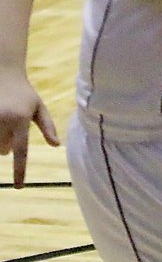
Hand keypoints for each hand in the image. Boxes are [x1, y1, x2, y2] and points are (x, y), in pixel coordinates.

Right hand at [0, 69, 59, 187]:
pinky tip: (1, 124)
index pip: (21, 151)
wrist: (2, 74)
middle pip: (4, 150)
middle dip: (7, 144)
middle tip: (10, 125)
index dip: (20, 171)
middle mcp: (3, 121)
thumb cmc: (24, 92)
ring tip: (4, 123)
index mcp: (20, 120)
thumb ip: (48, 126)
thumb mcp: (38, 107)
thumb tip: (56, 145)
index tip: (19, 187)